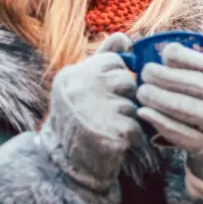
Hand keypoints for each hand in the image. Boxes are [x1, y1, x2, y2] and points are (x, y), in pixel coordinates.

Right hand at [42, 32, 143, 193]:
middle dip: (125, 97)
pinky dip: (132, 136)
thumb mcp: (82, 86)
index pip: (113, 61)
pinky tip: (115, 141)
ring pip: (133, 103)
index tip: (105, 94)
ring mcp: (94, 111)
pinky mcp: (111, 133)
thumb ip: (102, 59)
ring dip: (128, 117)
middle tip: (107, 114)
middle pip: (126, 80)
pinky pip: (137, 125)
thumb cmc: (77, 122)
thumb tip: (123, 36)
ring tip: (108, 128)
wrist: (65, 167)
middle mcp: (80, 89)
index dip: (117, 78)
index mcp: (72, 75)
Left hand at [136, 44, 202, 183]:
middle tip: (146, 72)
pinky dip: (161, 122)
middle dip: (169, 77)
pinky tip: (144, 112)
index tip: (166, 53)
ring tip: (142, 91)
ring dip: (162, 99)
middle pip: (199, 87)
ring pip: (189, 110)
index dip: (189, 58)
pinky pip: (181, 134)